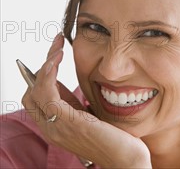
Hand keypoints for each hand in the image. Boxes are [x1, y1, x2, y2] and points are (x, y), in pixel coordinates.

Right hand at [21, 33, 151, 168]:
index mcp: (56, 124)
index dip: (43, 71)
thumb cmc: (114, 137)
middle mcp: (51, 128)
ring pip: (35, 91)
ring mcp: (56, 127)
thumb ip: (77, 101)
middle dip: (43, 64)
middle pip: (31, 92)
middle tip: (57, 44)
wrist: (127, 158)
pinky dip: (48, 75)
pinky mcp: (67, 123)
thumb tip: (73, 79)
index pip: (36, 95)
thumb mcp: (90, 114)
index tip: (57, 49)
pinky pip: (47, 95)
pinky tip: (58, 61)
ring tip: (58, 49)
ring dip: (45, 65)